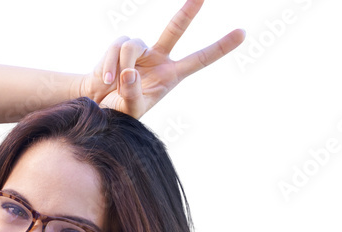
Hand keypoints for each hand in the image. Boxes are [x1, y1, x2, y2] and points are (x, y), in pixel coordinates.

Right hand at [76, 0, 244, 118]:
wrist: (98, 104)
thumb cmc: (120, 110)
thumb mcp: (131, 109)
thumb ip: (133, 94)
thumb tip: (130, 72)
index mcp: (172, 75)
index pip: (200, 58)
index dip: (221, 46)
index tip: (243, 33)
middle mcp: (159, 58)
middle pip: (175, 29)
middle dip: (188, 11)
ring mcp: (140, 49)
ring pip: (134, 44)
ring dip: (123, 64)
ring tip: (114, 84)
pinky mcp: (120, 46)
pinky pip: (117, 47)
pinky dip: (109, 64)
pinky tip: (106, 80)